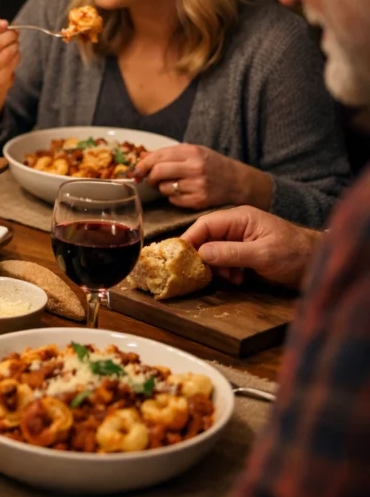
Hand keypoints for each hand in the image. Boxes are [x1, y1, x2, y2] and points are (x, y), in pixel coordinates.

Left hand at [131, 144, 271, 209]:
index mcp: (192, 151)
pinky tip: (183, 193)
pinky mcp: (198, 201)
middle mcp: (194, 167)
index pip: (158, 157)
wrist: (238, 182)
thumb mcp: (194, 152)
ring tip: (174, 184)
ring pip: (163, 188)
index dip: (142, 165)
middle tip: (150, 180)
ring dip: (162, 188)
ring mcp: (197, 185)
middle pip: (157, 172)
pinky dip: (173, 197)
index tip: (135, 171)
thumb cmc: (212, 165)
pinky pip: (173, 200)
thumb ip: (168, 154)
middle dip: (149, 178)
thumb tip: (142, 158)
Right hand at [180, 206, 320, 288]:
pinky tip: (237, 279)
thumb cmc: (295, 254)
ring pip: (213, 250)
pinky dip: (226, 270)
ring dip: (216, 266)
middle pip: (206, 237)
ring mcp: (241, 238)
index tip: (177, 256)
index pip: (204, 224)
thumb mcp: (263, 254)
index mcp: (240, 217)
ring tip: (230, 278)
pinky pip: (224, 259)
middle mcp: (237, 225)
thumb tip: (201, 253)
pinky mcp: (244, 251)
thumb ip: (231, 253)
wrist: (319, 263)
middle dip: (203, 256)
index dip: (189, 239)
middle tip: (203, 273)